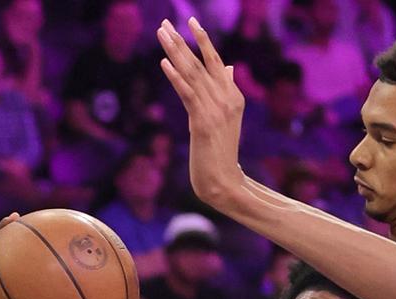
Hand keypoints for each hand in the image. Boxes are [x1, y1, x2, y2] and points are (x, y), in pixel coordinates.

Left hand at [157, 18, 246, 206]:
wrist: (224, 181)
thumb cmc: (221, 152)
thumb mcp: (227, 118)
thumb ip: (227, 89)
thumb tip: (229, 66)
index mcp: (233, 97)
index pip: (216, 61)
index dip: (202, 40)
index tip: (191, 21)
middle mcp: (227, 100)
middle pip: (201, 63)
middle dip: (181, 40)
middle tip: (165, 22)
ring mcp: (216, 111)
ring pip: (192, 74)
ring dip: (175, 52)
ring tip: (162, 34)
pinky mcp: (202, 122)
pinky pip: (187, 94)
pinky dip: (175, 77)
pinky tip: (164, 63)